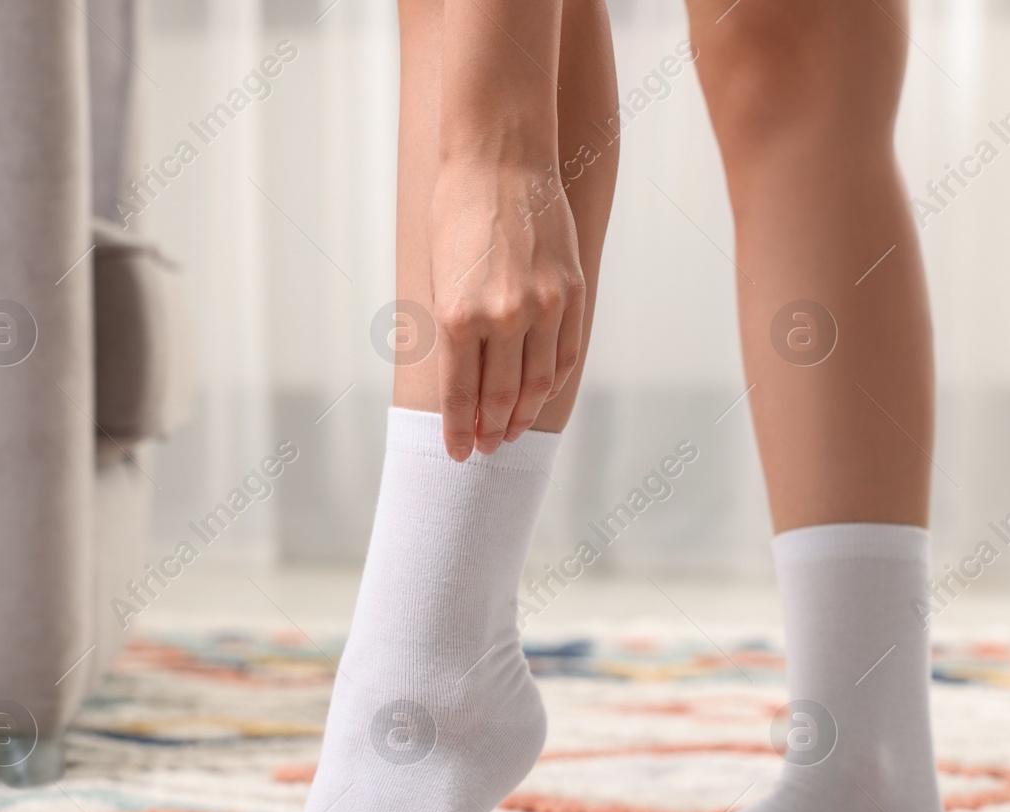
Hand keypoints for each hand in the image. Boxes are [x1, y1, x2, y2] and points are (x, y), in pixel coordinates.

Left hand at [429, 158, 585, 459]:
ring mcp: (543, 306)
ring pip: (537, 383)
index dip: (459, 432)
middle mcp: (502, 316)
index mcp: (457, 314)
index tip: (458, 453)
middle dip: (490, 431)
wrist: (501, 160)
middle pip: (499, 398)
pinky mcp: (571, 292)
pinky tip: (540, 395)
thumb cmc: (457, 212)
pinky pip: (566, 354)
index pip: (459, 396)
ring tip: (511, 431)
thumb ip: (454, 332)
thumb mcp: (437, 276)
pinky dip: (553, 382)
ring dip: (523, 414)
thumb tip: (463, 385)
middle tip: (486, 448)